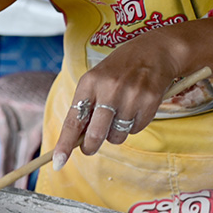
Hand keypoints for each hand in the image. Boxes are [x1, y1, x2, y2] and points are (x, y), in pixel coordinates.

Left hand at [52, 30, 183, 169]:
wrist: (155, 50)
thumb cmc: (118, 70)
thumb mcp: (95, 80)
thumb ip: (84, 107)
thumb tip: (73, 140)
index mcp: (89, 83)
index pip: (73, 120)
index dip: (64, 144)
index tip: (57, 161)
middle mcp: (109, 88)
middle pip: (95, 134)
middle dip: (90, 147)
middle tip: (89, 148)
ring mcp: (132, 95)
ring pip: (116, 135)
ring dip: (114, 135)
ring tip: (118, 117)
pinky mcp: (150, 100)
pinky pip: (136, 129)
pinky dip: (132, 126)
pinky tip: (134, 109)